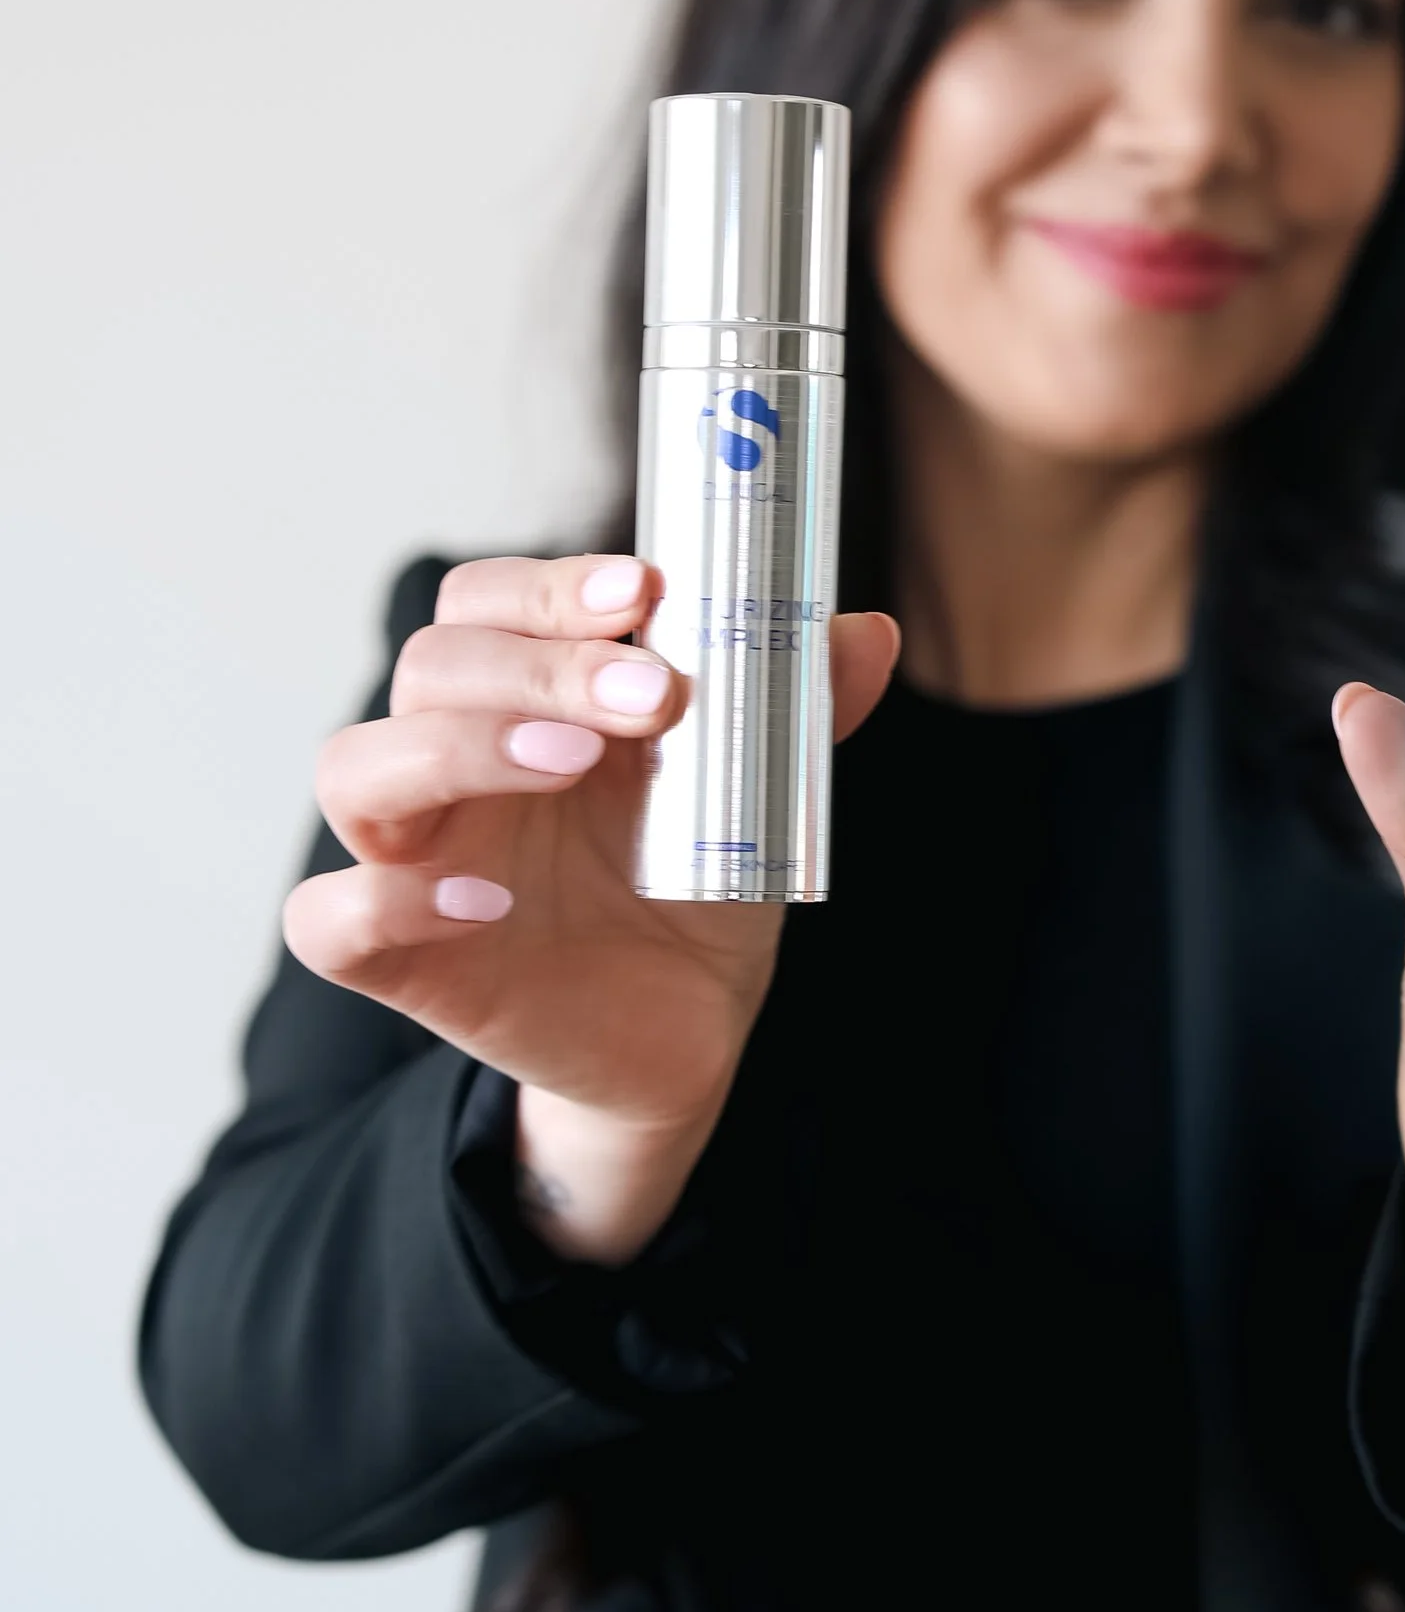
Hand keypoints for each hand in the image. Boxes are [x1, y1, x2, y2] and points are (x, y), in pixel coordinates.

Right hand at [285, 554, 899, 1261]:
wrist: (689, 1027)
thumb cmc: (697, 882)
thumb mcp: (759, 792)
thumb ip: (795, 712)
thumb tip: (867, 635)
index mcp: (524, 697)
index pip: (486, 602)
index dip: (548, 584)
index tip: (643, 591)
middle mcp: (452, 761)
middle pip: (431, 665)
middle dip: (542, 662)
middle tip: (654, 695)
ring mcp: (414, 856)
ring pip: (355, 767)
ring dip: (461, 744)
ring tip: (575, 758)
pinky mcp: (399, 960)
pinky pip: (331, 919)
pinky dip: (390, 900)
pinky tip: (489, 900)